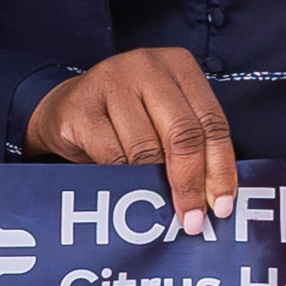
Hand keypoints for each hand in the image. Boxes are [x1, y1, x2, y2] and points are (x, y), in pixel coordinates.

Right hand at [26, 46, 241, 229]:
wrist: (64, 109)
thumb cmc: (125, 119)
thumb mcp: (164, 118)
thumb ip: (191, 145)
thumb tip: (214, 198)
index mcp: (179, 65)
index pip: (212, 122)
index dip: (221, 169)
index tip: (221, 206)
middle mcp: (146, 65)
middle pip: (183, 134)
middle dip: (190, 183)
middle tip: (192, 220)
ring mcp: (110, 82)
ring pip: (146, 149)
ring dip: (154, 186)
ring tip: (157, 205)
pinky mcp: (81, 107)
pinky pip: (112, 156)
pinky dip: (124, 179)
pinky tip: (126, 189)